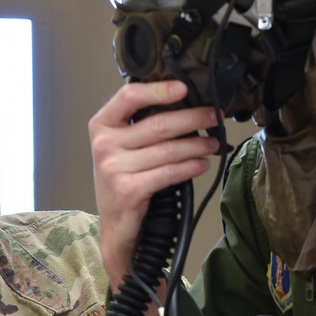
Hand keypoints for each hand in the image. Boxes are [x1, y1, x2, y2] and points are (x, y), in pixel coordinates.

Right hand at [89, 80, 219, 291]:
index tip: (184, 88)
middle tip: (214, 116)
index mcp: (101, 126)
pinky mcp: (128, 189)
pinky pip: (169, 172)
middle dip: (193, 118)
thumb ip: (142, 127)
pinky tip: (203, 164)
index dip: (159, 90)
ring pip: (168, 149)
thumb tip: (186, 106)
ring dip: (197, 145)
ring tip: (213, 143)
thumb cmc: (124, 182)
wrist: (116, 228)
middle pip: (158, 123)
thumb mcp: (123, 149)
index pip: (129, 96)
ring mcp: (114, 168)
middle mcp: (104, 145)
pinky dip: (190, 167)